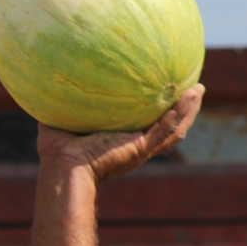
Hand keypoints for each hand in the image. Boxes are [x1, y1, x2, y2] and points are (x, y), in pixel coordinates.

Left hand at [36, 85, 204, 183]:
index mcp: (118, 141)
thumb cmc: (57, 150)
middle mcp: (132, 145)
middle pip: (165, 128)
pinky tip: (191, 94)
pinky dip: (182, 112)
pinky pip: (168, 128)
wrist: (64, 168)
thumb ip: (60, 101)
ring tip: (198, 89)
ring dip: (188, 110)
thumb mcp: (59, 120)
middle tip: (190, 90)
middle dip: (179, 111)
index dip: (152, 112)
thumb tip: (48, 78)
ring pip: (174, 129)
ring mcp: (139, 148)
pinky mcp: (141, 147)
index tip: (159, 94)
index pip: (141, 126)